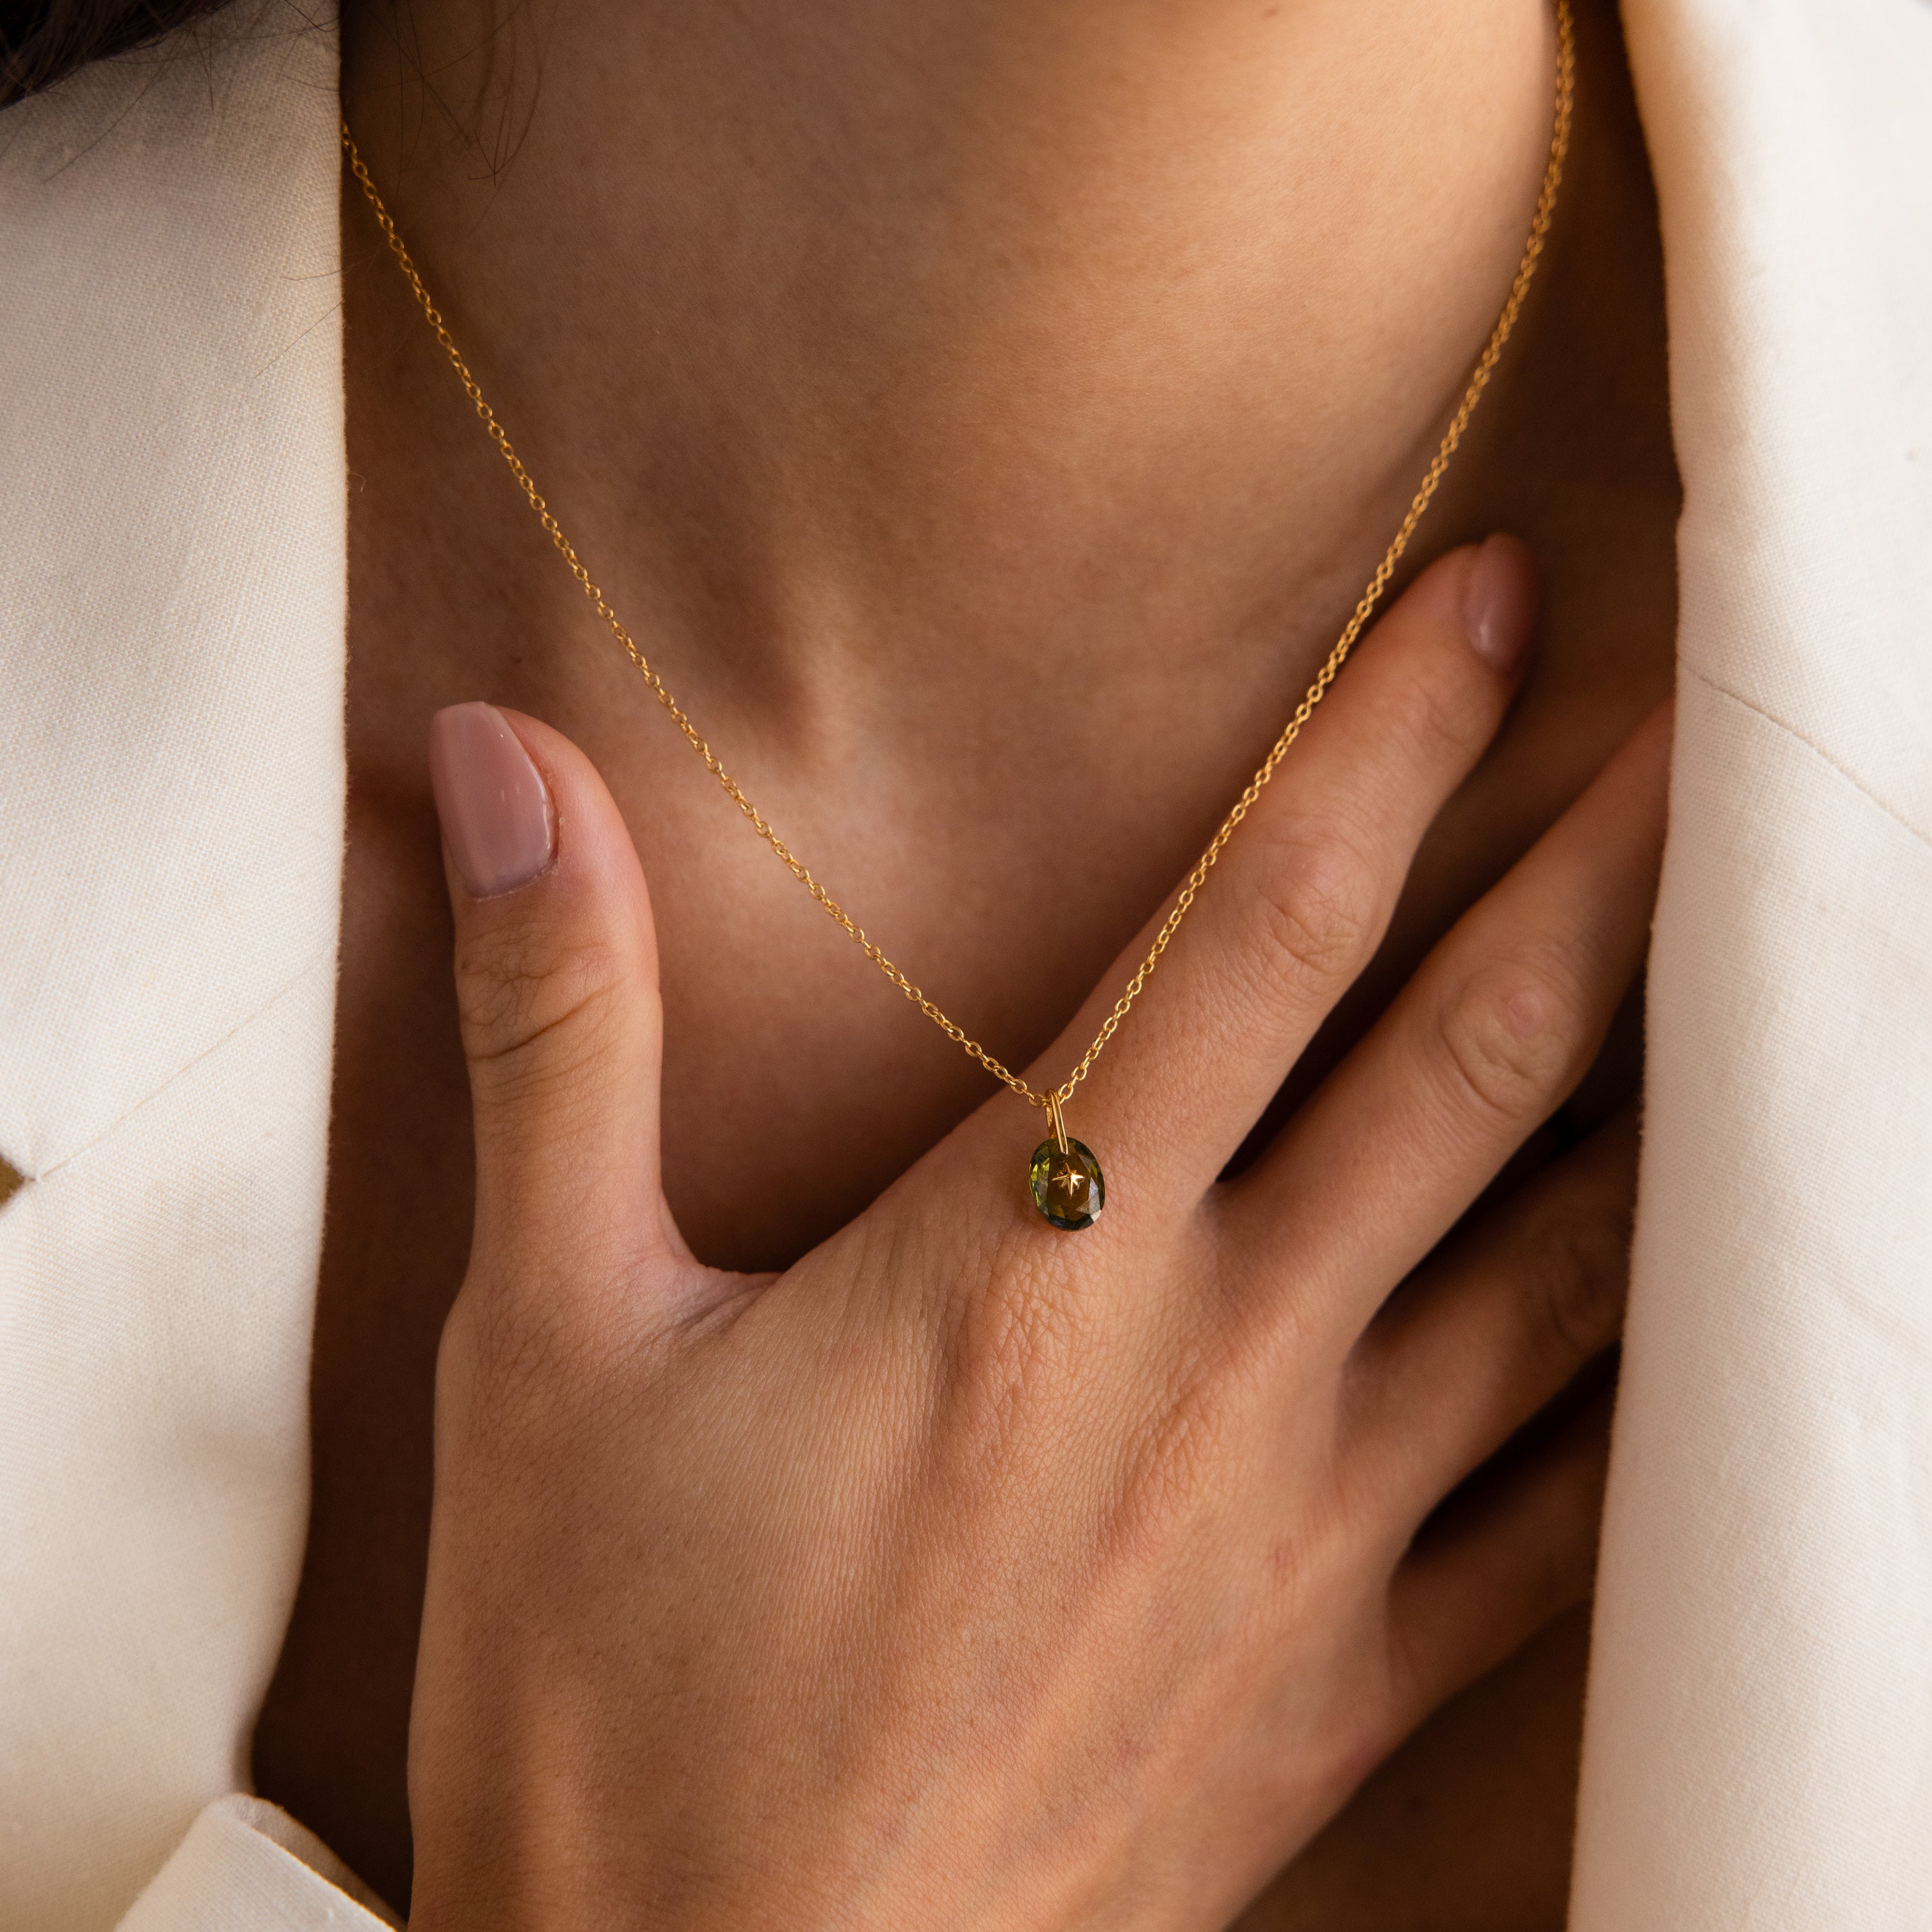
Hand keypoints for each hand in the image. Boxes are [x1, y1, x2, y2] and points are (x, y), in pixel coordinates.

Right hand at [405, 536, 1666, 1931]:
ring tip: (1754, 984)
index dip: (1395, 742)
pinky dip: (1651, 1394)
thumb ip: (556, 1033)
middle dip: (1604, 877)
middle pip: (1473, 1066)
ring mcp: (1311, 1536)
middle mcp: (1217, 1370)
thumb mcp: (541, 1343)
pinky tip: (1709, 1329)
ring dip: (1665, 1104)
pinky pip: (1562, 1516)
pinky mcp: (1341, 1691)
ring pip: (1564, 1272)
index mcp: (1034, 1260)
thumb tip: (498, 765)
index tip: (1502, 604)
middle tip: (1716, 737)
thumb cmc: (608, 1690)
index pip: (1268, 929)